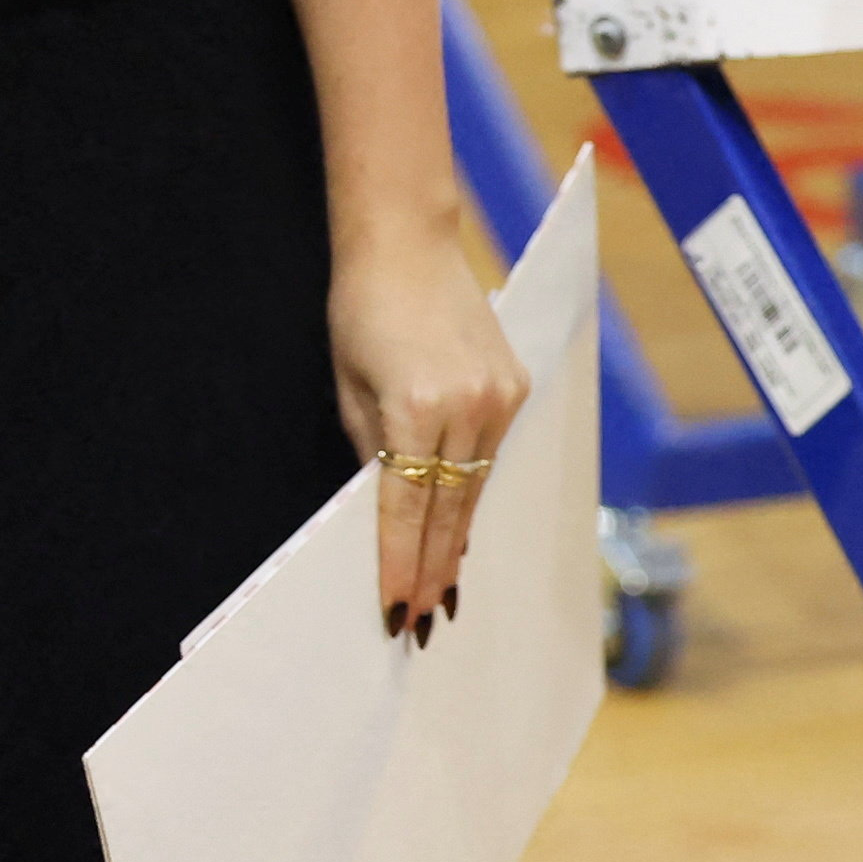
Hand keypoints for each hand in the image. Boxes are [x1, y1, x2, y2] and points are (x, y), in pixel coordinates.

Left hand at [328, 217, 528, 644]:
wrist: (406, 241)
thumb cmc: (360, 310)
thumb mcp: (348, 386)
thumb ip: (369, 449)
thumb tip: (385, 512)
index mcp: (413, 407)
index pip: (405, 508)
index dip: (398, 564)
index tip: (395, 610)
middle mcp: (466, 406)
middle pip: (448, 510)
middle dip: (432, 569)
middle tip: (423, 620)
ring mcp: (498, 396)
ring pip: (474, 489)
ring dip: (457, 541)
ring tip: (443, 591)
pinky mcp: (515, 385)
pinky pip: (490, 456)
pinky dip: (473, 493)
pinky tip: (462, 528)